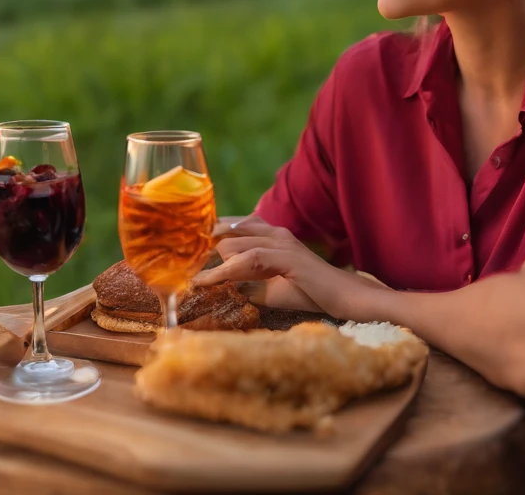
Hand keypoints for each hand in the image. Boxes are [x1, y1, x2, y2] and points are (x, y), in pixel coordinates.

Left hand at [194, 216, 388, 320]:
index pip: (231, 228)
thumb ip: (247, 283)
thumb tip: (222, 287)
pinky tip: (209, 281)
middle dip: (201, 250)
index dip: (206, 240)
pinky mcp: (287, 256)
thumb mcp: (271, 288)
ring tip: (187, 277)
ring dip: (209, 262)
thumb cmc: (311, 292)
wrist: (346, 298)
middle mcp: (274, 232)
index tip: (182, 253)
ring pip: (233, 244)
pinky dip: (226, 271)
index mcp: (270, 235)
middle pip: (226, 232)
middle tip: (178, 266)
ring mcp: (281, 242)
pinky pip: (249, 259)